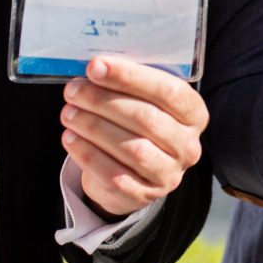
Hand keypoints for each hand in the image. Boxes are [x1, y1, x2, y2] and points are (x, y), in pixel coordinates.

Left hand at [61, 57, 208, 218]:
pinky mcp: (143, 195)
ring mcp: (168, 174)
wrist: (130, 171)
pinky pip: (114, 175)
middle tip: (74, 90)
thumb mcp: (142, 100)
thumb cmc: (135, 123)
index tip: (96, 66)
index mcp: (193, 114)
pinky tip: (71, 138)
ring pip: (131, 149)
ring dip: (93, 127)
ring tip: (69, 113)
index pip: (169, 91)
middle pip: (146, 119)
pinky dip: (88, 154)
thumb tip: (96, 67)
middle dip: (104, 101)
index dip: (130, 77)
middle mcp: (187, 145)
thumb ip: (129, 84)